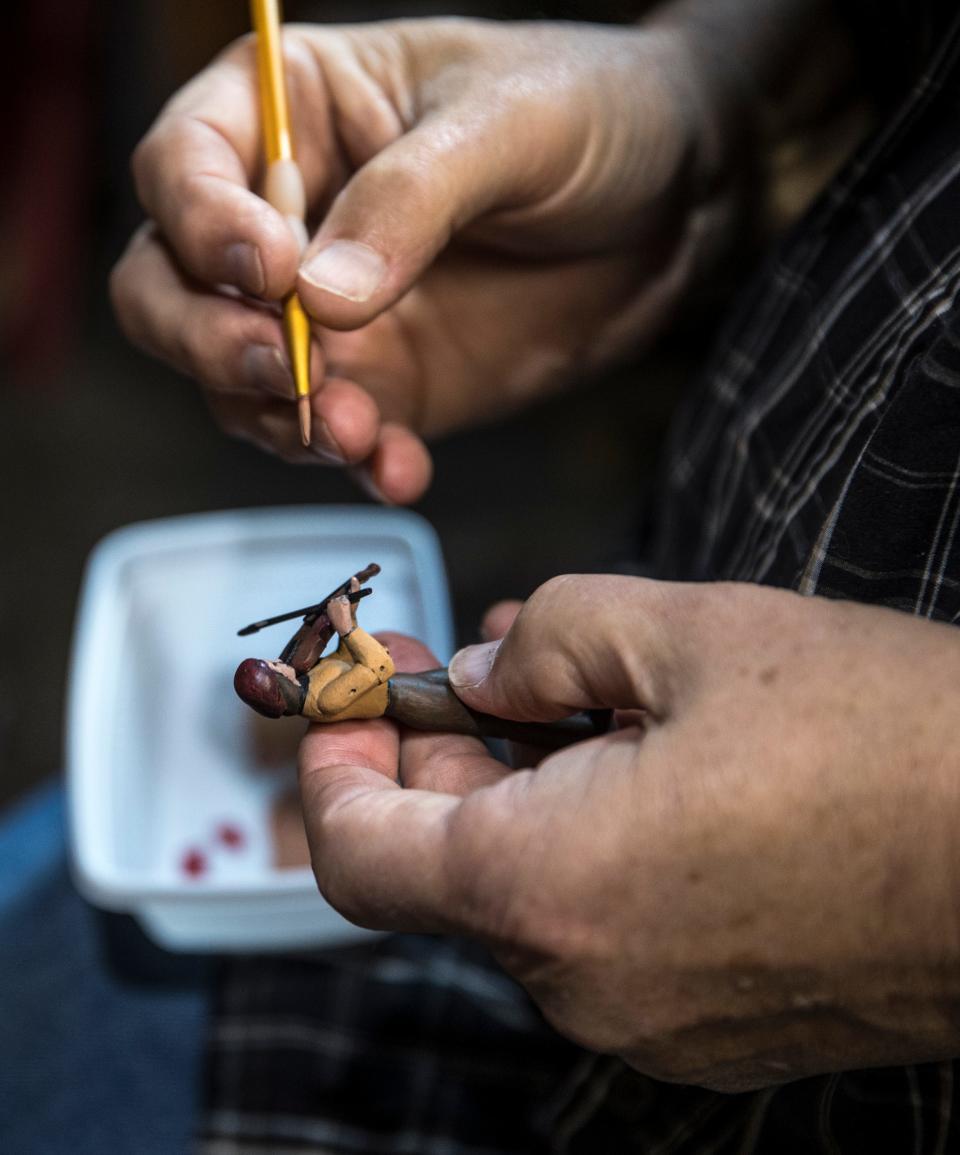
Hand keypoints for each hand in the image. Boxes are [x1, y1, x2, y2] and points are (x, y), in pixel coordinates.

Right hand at [111, 16, 747, 501]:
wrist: (679, 207)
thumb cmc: (594, 116)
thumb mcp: (506, 127)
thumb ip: (409, 203)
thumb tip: (320, 299)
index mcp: (294, 112)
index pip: (183, 169)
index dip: (202, 226)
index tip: (274, 271)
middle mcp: (291, 220)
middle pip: (170, 292)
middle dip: (209, 342)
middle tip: (287, 369)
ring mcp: (333, 314)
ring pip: (240, 382)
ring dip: (283, 420)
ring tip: (359, 433)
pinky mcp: (390, 383)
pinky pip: (336, 439)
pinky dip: (357, 464)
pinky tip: (400, 469)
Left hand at [298, 576, 959, 1090]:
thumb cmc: (880, 738)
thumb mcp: (689, 631)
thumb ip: (549, 640)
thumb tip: (483, 673)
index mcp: (549, 890)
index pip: (359, 856)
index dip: (329, 770)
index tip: (346, 701)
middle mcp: (583, 985)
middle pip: (447, 868)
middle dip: (441, 756)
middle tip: (471, 661)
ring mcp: (650, 1020)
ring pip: (529, 892)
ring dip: (522, 790)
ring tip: (572, 689)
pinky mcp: (710, 1023)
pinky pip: (600, 926)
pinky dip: (585, 842)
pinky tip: (639, 764)